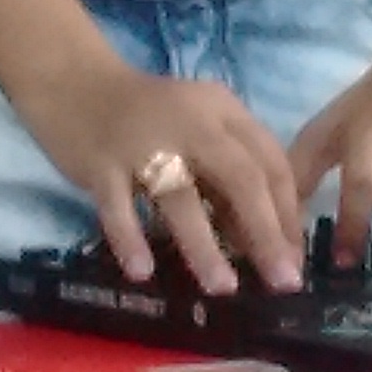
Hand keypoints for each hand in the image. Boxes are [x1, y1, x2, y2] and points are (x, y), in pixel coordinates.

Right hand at [43, 63, 305, 298]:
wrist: (76, 83)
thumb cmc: (148, 118)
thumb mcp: (199, 134)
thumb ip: (227, 179)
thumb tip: (258, 243)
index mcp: (223, 111)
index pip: (270, 162)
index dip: (287, 214)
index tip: (295, 261)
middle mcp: (190, 121)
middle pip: (239, 176)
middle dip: (266, 232)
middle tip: (282, 282)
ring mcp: (143, 142)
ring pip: (180, 196)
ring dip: (205, 245)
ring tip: (223, 288)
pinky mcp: (101, 161)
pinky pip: (116, 205)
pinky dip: (130, 237)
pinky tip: (142, 271)